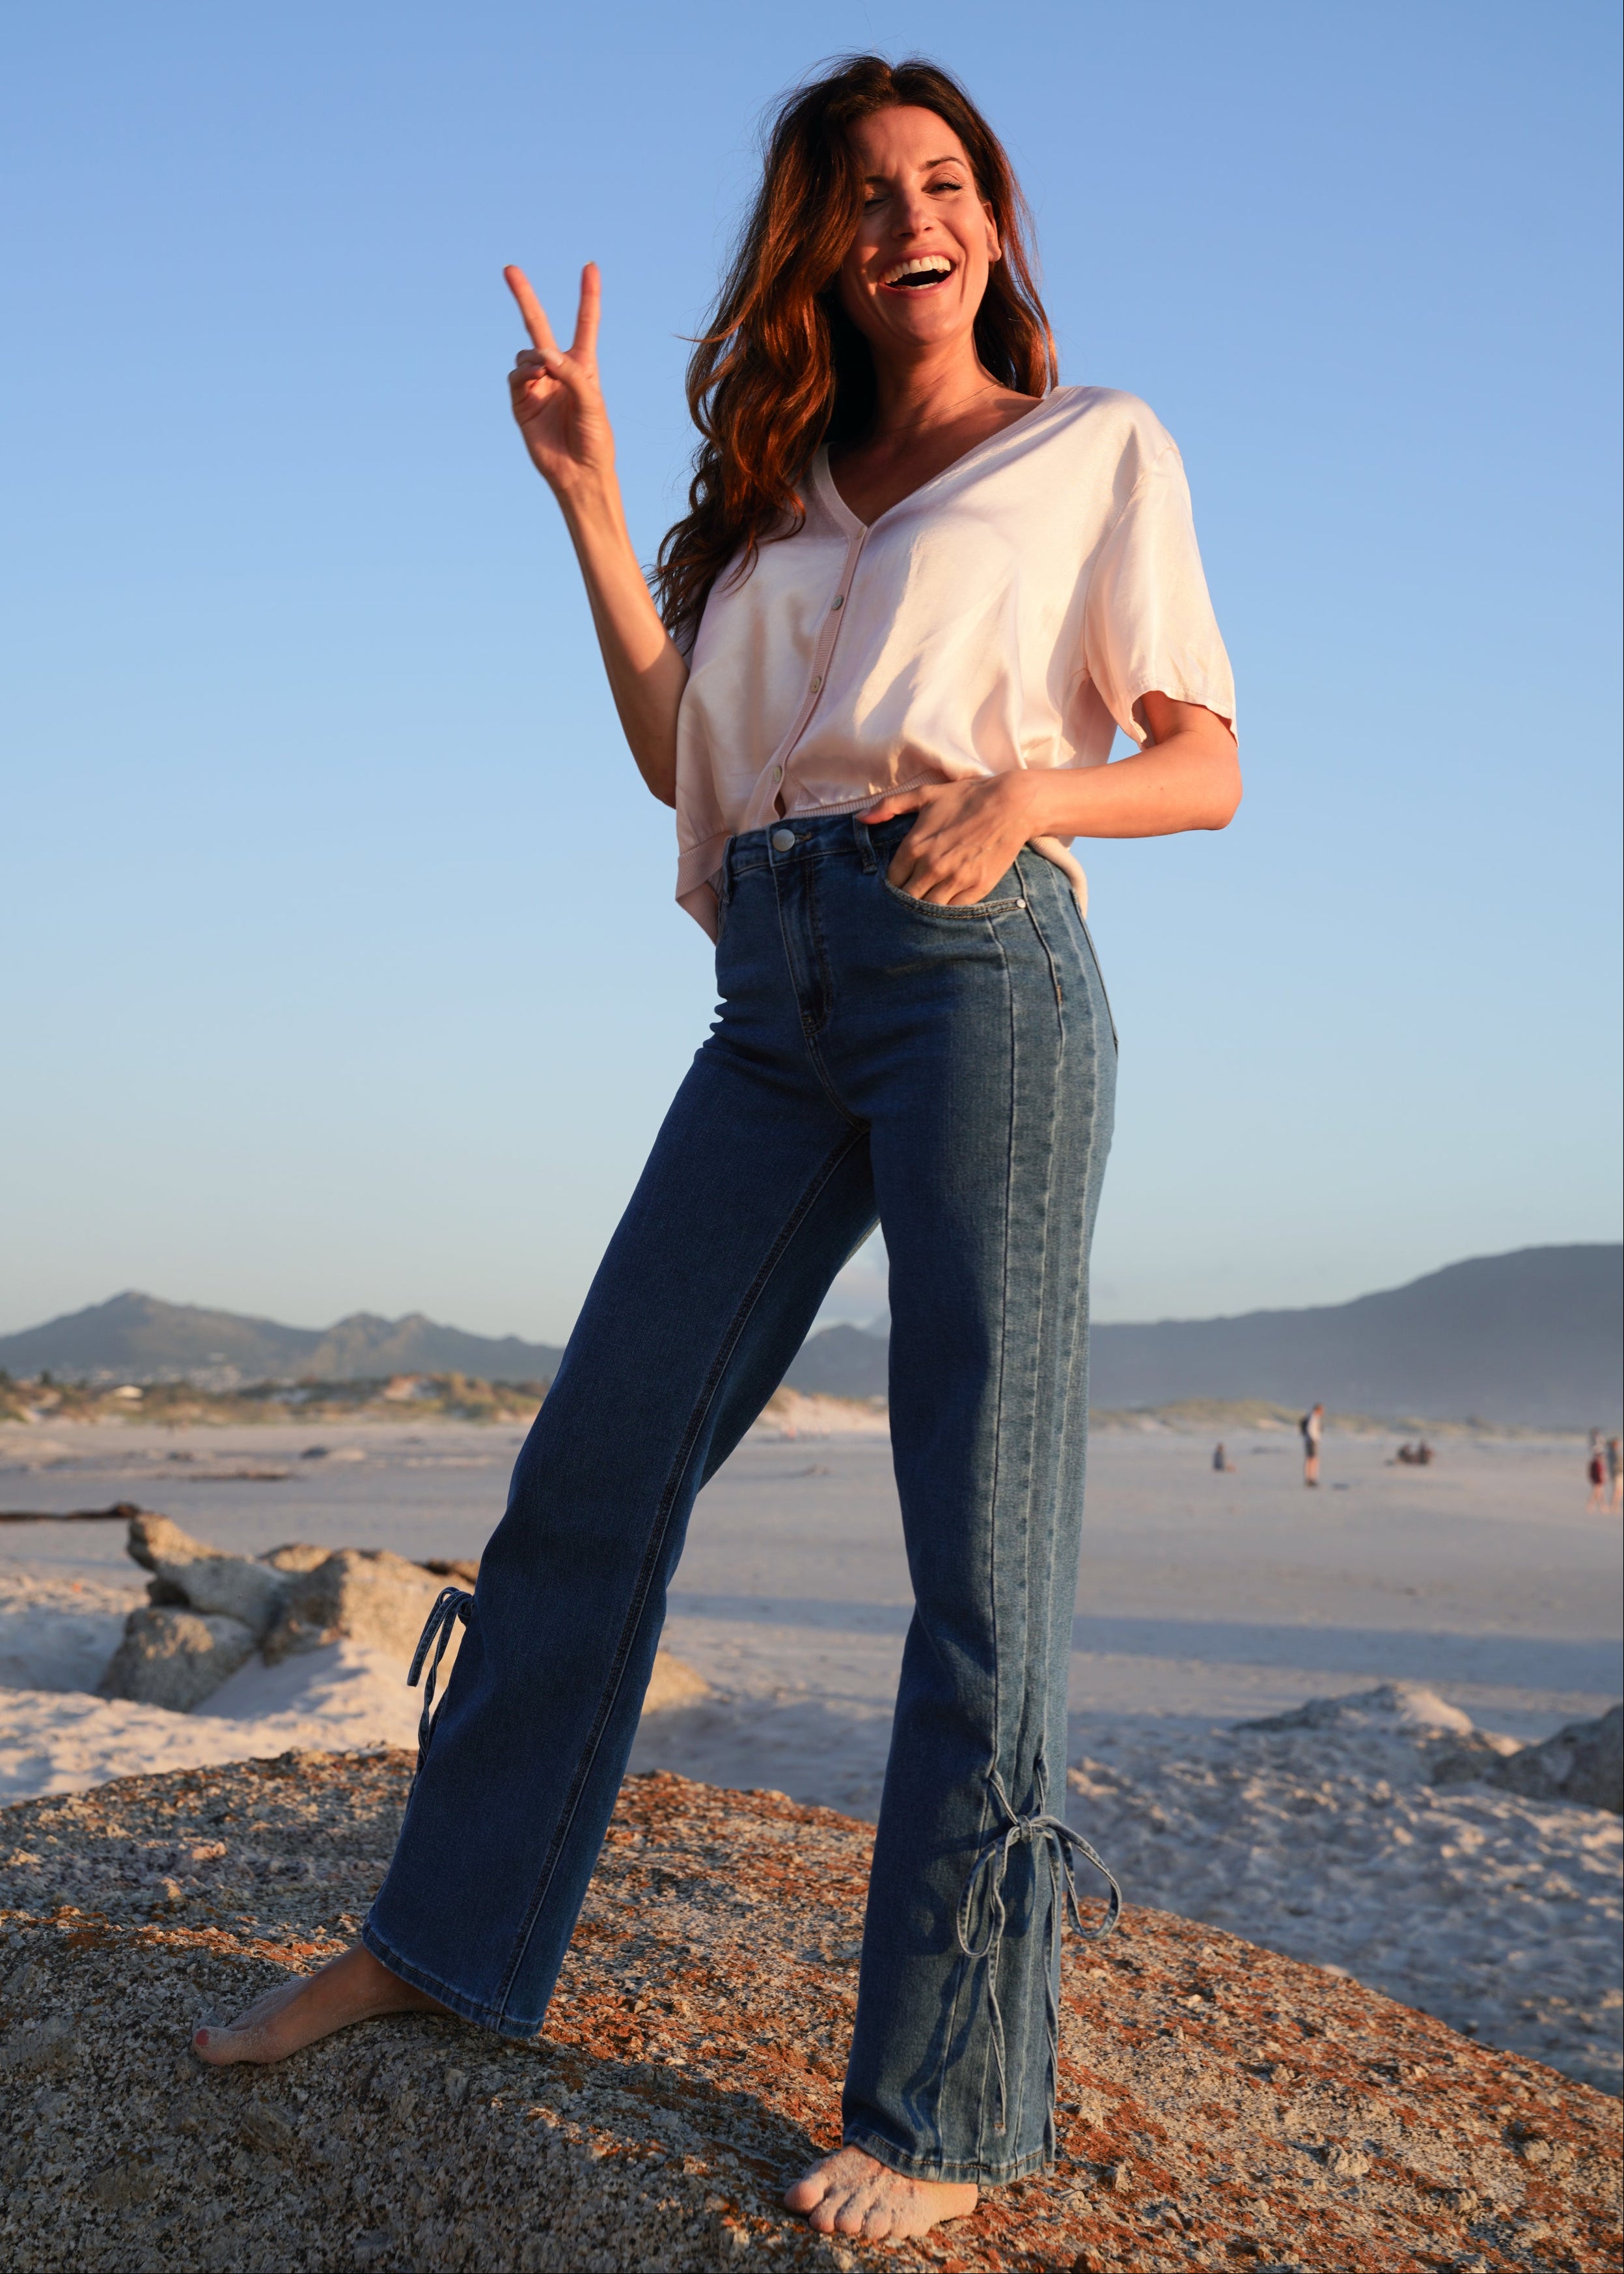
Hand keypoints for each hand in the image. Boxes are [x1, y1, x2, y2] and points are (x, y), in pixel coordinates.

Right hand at [504, 263, 615, 500]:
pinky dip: (524, 374)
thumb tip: (542, 354)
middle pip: (538, 325)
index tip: (591, 267)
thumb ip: (571, 373)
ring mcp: (538, 385)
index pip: (585, 324)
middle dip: (524, 297)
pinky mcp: (521, 403)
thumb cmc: (595, 440)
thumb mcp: (592, 402)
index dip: (588, 296)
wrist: (579, 473)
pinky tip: (535, 380)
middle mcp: (558, 371)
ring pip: (525, 355)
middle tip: (509, 268)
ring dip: (534, 358)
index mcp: (583, 367)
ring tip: (545, 373)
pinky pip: (516, 377)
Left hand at [864, 774, 1042, 903]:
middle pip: (907, 898)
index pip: (892, 879)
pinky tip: (946, 902)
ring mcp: (955, 880)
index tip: (900, 881)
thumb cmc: (966, 798)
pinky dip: (947, 910)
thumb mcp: (925, 794)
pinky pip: (953, 910)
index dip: (894, 883)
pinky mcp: (977, 888)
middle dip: (906, 899)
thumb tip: (860, 819)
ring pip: (928, 909)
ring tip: (926, 903)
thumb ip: (890, 806)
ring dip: (924, 908)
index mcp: (915, 845)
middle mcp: (932, 866)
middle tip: (910, 896)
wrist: (1011, 804)